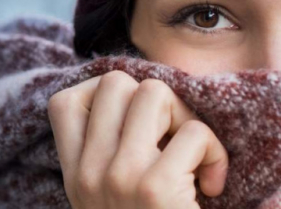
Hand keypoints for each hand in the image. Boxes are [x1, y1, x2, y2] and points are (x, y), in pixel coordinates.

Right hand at [48, 71, 228, 208]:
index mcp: (74, 177)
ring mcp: (116, 177)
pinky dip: (215, 154)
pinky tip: (213, 187)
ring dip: (187, 120)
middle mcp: (87, 173)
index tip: (140, 127)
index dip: (107, 98)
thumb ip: (108, 159)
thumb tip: (140, 98)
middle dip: (159, 102)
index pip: (65, 102)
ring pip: (155, 93)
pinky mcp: (153, 187)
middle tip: (175, 141)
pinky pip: (193, 132)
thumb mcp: (109, 202)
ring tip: (195, 159)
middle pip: (117, 83)